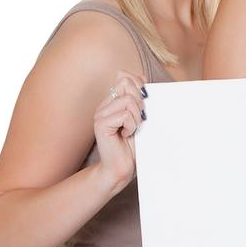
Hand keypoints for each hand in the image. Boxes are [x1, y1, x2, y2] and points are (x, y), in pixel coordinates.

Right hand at [93, 69, 146, 192]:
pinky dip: (131, 126)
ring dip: (137, 118)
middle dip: (140, 103)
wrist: (122, 168)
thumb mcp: (141, 119)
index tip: (144, 108)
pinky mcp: (101, 124)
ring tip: (132, 130)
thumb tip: (144, 78)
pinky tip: (126, 135)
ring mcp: (101, 113)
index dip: (140, 88)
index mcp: (113, 101)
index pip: (126, 78)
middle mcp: (105, 104)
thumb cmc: (133, 147)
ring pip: (128, 101)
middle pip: (127, 85)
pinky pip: (125, 115)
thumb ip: (141, 100)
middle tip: (138, 122)